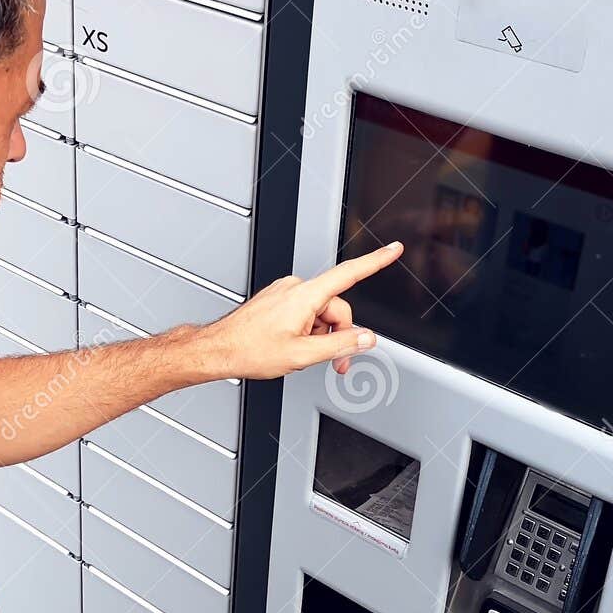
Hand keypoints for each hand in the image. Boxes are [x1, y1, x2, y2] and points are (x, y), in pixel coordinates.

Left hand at [191, 242, 404, 380]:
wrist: (219, 349)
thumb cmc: (250, 350)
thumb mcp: (302, 355)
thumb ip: (339, 346)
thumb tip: (366, 338)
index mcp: (304, 296)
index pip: (348, 274)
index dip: (376, 261)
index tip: (393, 250)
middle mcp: (296, 288)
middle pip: (336, 308)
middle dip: (339, 335)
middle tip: (336, 363)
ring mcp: (285, 293)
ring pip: (321, 314)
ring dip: (322, 336)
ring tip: (305, 356)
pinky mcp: (278, 301)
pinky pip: (305, 313)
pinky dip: (308, 331)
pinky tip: (293, 345)